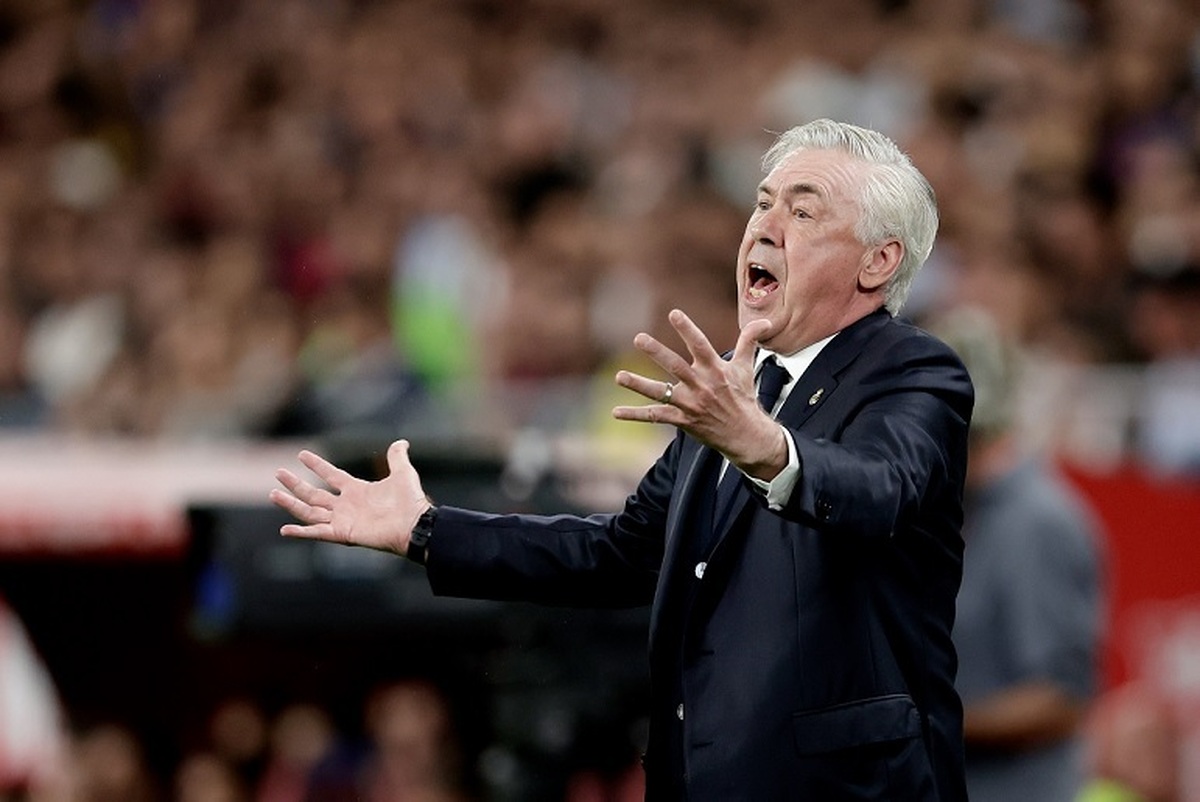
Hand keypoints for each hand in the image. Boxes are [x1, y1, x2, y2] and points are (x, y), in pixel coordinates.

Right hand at [269, 439, 430, 554]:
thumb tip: (401, 442)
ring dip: (291, 504)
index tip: (301, 454)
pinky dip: (301, 532)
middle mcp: (346, 506)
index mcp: (357, 490)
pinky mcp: (342, 534)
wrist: (414, 524)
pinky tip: (284, 528)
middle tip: (278, 473)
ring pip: (309, 512)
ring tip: (274, 494)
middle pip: (314, 494)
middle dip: (295, 485)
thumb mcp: (403, 473)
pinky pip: (317, 533)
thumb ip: (397, 457)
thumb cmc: (410, 501)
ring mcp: (342, 520)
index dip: (317, 465)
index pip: (331, 475)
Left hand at [612, 309, 787, 479]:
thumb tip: (764, 321)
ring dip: (639, 385)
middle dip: (657, 352)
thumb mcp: (746, 367)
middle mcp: (701, 386)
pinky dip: (635, 415)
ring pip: (661, 392)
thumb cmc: (743, 397)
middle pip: (676, 366)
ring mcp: (690, 404)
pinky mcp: (682, 421)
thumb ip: (749, 341)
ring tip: (619, 376)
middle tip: (638, 338)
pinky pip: (655, 416)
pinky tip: (616, 412)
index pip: (700, 345)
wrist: (746, 435)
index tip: (674, 313)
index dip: (687, 329)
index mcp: (715, 370)